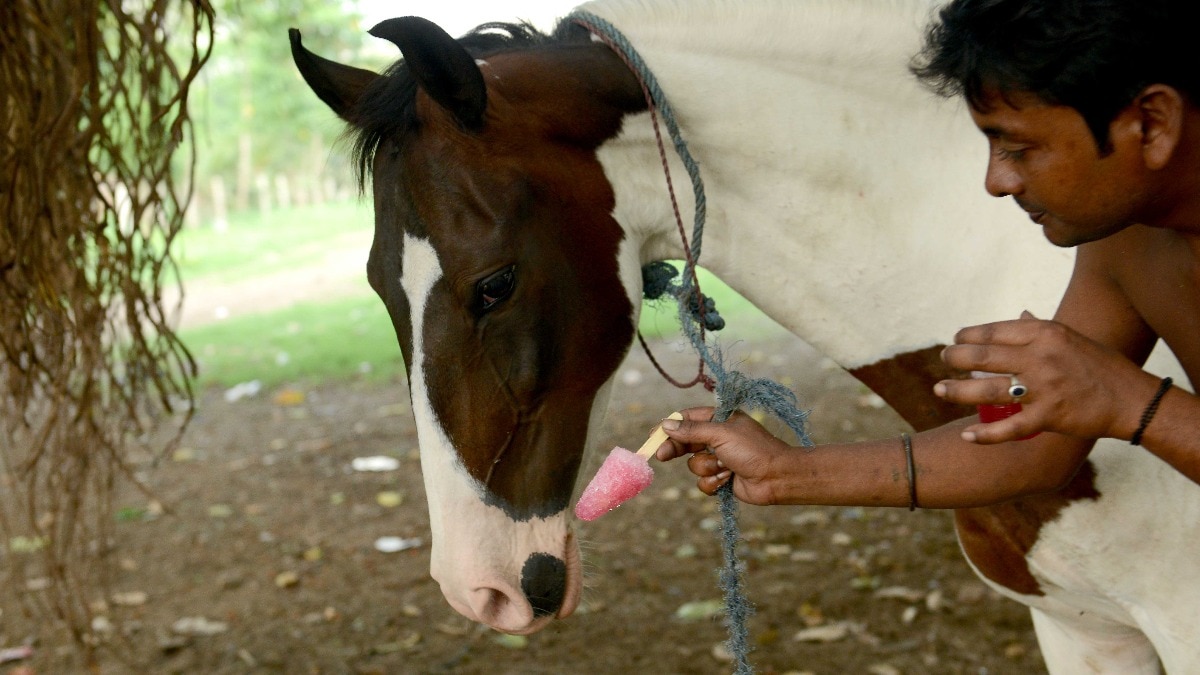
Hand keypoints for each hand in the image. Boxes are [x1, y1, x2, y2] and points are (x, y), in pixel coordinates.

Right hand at [655, 407, 794, 503]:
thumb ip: (692, 431)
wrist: (777, 478)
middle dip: (676, 449)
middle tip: (661, 456)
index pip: (687, 419)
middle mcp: (717, 437)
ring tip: (725, 467)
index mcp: (719, 419)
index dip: (669, 427)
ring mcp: (719, 458)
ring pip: (694, 464)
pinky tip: (727, 479)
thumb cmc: (753, 450)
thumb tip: (666, 425)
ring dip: (707, 468)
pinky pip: (703, 482)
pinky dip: (713, 482)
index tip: (654, 436)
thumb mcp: (721, 434)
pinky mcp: (721, 478)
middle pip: (685, 442)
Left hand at [935, 311, 1155, 442]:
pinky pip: (1009, 428)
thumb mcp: (1071, 339)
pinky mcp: (1048, 417)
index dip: (968, 335)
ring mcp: (1043, 388)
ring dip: (957, 391)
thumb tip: (1020, 317)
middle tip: (944, 360)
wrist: (1130, 399)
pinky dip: (985, 435)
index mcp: (1045, 334)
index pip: (994, 331)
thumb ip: (1040, 330)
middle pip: (983, 357)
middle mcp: (1040, 358)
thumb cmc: (1099, 366)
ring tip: (939, 390)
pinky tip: (967, 436)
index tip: (956, 339)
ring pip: (987, 390)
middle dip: (956, 358)